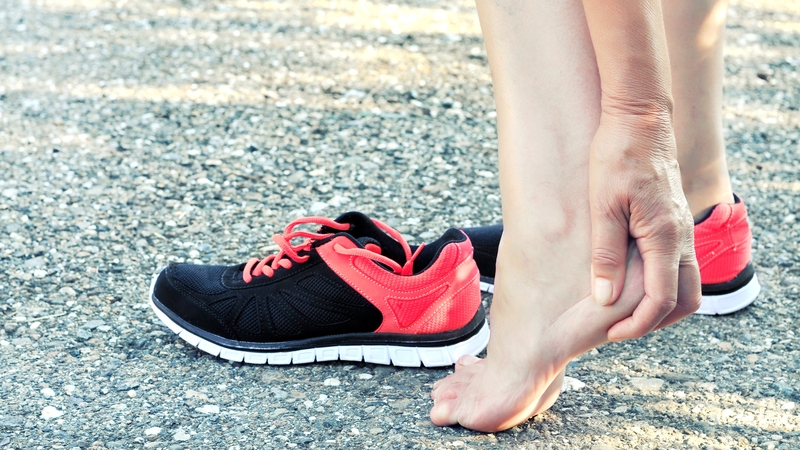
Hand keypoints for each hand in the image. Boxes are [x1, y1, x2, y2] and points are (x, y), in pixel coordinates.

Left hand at [588, 108, 700, 340]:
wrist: (640, 118)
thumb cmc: (616, 156)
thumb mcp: (602, 207)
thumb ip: (606, 255)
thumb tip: (605, 299)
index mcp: (665, 237)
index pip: (661, 300)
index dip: (638, 324)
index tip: (610, 333)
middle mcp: (682, 237)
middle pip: (686, 299)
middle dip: (656, 321)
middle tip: (619, 328)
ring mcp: (683, 228)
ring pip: (687, 282)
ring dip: (662, 304)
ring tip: (625, 309)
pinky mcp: (676, 220)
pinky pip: (680, 263)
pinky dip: (663, 282)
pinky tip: (633, 280)